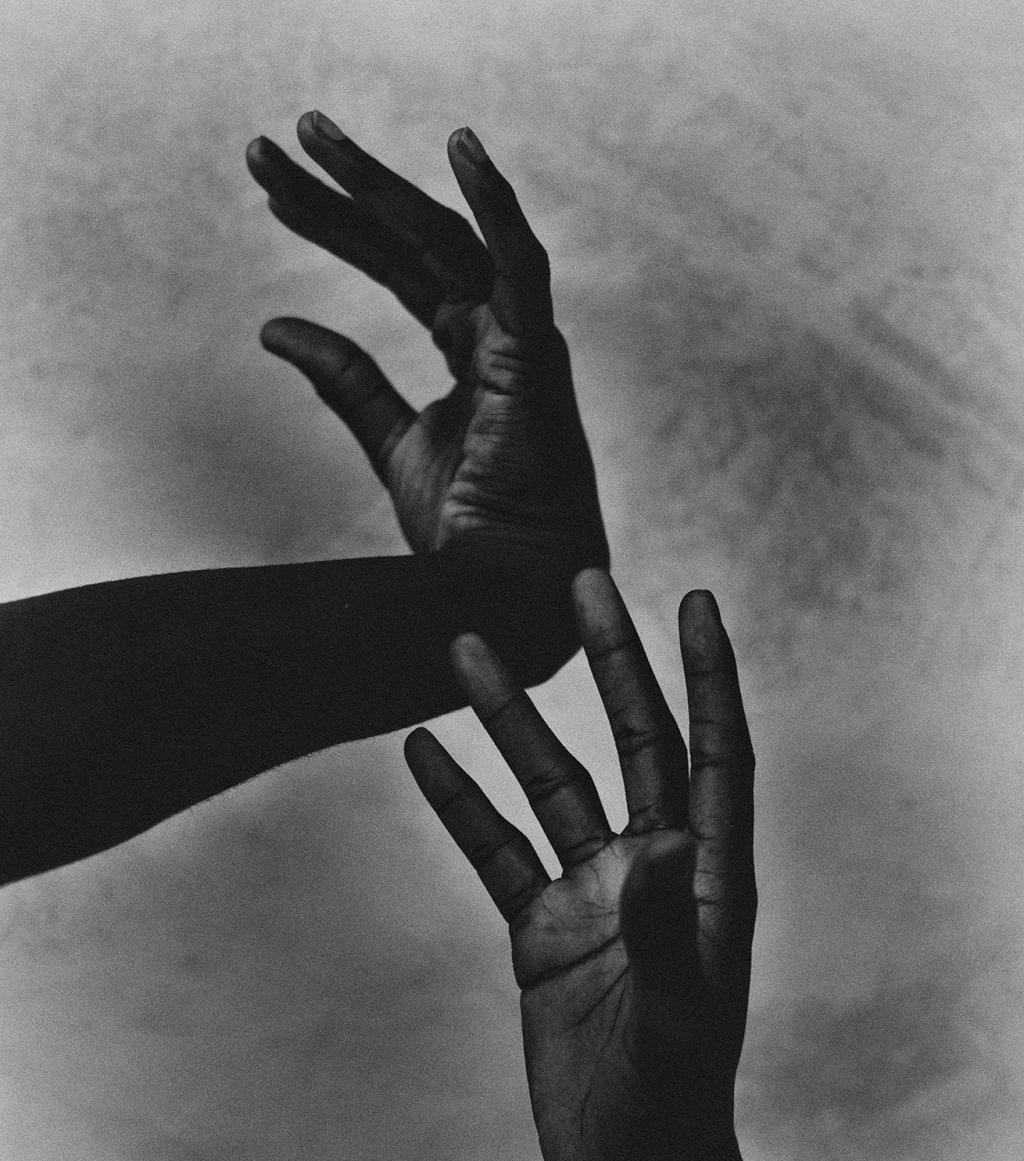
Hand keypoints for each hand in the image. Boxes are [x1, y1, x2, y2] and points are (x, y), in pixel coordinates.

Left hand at [246, 114, 607, 574]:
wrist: (504, 590)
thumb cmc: (468, 529)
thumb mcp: (391, 441)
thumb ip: (343, 380)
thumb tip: (271, 324)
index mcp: (471, 349)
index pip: (396, 268)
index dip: (332, 227)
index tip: (269, 189)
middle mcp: (497, 331)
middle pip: (412, 241)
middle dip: (342, 191)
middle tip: (273, 143)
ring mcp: (522, 339)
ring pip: (449, 238)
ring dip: (381, 184)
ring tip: (312, 133)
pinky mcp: (539, 356)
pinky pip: (522, 266)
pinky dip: (498, 207)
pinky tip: (462, 147)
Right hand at [405, 569, 757, 1160]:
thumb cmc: (671, 1108)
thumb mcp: (673, 1024)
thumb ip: (663, 934)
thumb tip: (652, 847)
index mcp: (707, 879)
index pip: (716, 754)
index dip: (708, 675)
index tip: (695, 600)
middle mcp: (654, 869)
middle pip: (636, 742)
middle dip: (612, 663)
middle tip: (584, 581)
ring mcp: (593, 895)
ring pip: (552, 784)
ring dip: (511, 719)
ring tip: (467, 647)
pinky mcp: (541, 931)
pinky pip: (494, 849)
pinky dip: (460, 801)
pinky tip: (422, 750)